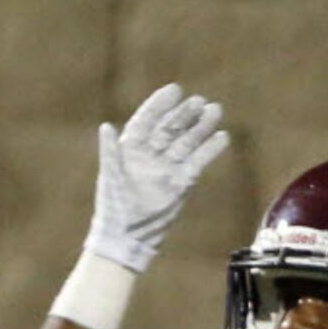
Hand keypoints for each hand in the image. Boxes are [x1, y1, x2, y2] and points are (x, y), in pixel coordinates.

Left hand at [86, 84, 228, 273]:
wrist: (128, 237)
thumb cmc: (115, 208)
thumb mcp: (111, 178)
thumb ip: (110, 153)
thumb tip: (105, 127)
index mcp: (132, 148)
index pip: (148, 120)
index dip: (161, 105)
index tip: (176, 90)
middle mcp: (151, 154)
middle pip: (171, 128)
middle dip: (185, 114)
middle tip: (200, 101)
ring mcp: (167, 168)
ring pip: (186, 142)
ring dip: (201, 128)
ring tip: (215, 111)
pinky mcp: (181, 183)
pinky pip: (197, 162)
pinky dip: (209, 150)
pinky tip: (222, 137)